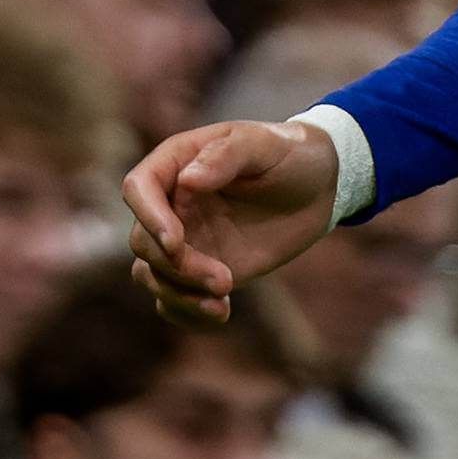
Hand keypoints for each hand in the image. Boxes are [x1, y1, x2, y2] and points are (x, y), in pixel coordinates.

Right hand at [122, 121, 340, 323]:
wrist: (319, 187)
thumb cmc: (290, 155)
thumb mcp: (264, 145)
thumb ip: (225, 156)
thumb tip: (187, 181)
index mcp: (178, 163)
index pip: (138, 188)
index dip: (148, 218)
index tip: (176, 243)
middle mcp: (173, 203)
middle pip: (143, 242)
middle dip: (178, 267)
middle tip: (226, 280)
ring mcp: (186, 239)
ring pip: (151, 275)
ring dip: (179, 295)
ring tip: (222, 304)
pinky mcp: (201, 270)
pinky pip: (173, 299)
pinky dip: (187, 313)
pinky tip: (222, 313)